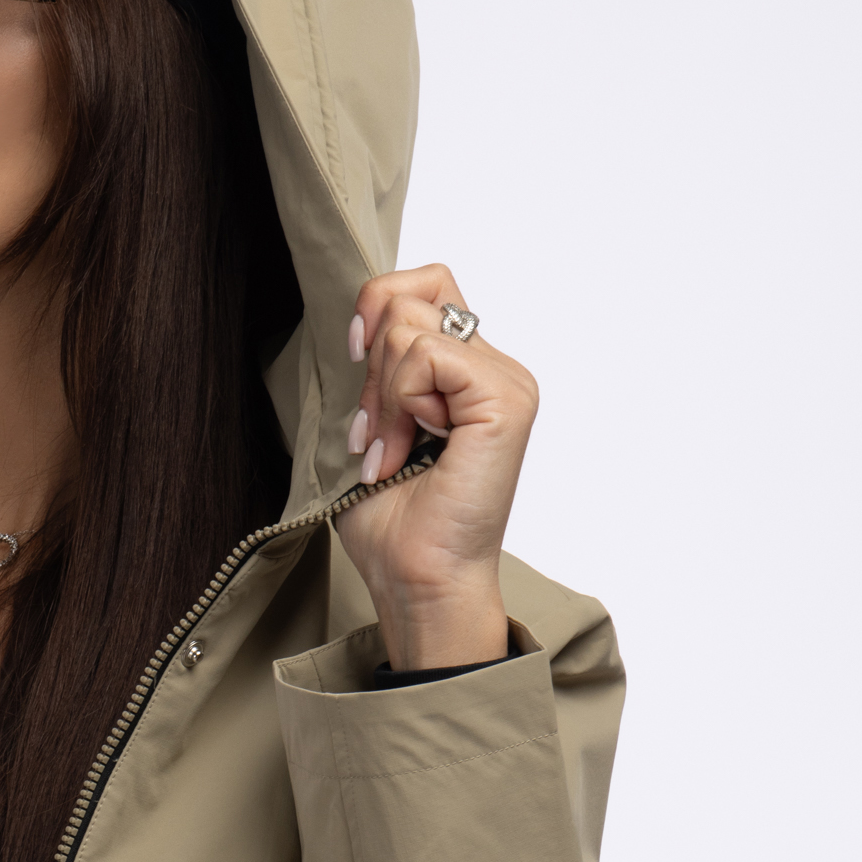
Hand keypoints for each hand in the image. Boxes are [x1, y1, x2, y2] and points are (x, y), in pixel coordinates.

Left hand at [332, 265, 537, 671]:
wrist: (414, 576)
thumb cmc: (392, 519)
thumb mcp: (369, 425)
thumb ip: (375, 369)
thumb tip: (357, 322)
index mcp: (466, 371)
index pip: (424, 285)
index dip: (377, 309)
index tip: (354, 362)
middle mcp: (494, 368)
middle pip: (412, 294)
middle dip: (372, 366)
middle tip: (376, 435)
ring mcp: (506, 381)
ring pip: (412, 324)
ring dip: (383, 396)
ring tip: (394, 451)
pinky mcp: (506, 399)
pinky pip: (429, 354)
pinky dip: (402, 403)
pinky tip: (410, 450)